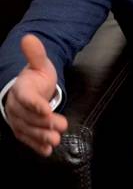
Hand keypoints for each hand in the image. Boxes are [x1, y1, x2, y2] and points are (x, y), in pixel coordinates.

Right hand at [5, 34, 67, 156]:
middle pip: (28, 117)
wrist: (29, 89)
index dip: (35, 104)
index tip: (46, 109)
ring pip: (28, 130)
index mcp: (20, 89)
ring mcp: (18, 120)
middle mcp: (16, 107)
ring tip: (55, 140)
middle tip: (60, 125)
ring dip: (41, 136)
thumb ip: (35, 54)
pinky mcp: (23, 130)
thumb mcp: (39, 64)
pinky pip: (28, 139)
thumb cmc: (36, 77)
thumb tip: (29, 37)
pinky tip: (46, 151)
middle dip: (44, 122)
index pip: (25, 97)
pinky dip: (36, 145)